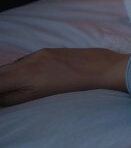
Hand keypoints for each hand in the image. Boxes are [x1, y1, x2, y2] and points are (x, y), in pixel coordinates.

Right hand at [0, 48, 128, 106]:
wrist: (102, 67)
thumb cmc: (74, 85)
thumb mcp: (39, 96)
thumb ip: (14, 97)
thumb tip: (0, 96)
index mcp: (25, 74)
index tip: (2, 91)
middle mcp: (29, 61)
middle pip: (0, 71)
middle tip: (6, 89)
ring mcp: (38, 54)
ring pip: (10, 66)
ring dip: (6, 76)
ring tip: (12, 86)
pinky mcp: (46, 51)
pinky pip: (23, 61)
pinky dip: (18, 70)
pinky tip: (27, 78)